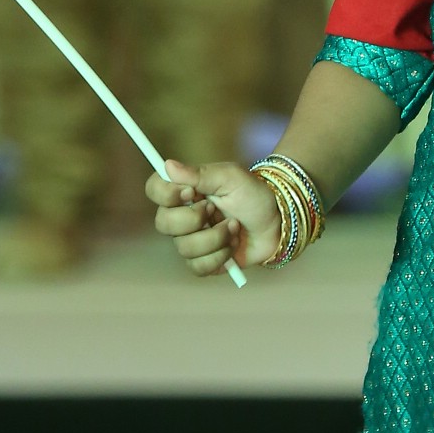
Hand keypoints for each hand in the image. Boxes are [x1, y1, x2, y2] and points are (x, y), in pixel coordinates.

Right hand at [147, 158, 281, 277]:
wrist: (278, 221)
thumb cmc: (254, 194)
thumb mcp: (231, 177)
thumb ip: (199, 173)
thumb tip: (167, 165)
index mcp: (184, 191)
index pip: (154, 190)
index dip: (166, 194)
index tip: (191, 191)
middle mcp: (182, 216)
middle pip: (162, 223)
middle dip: (193, 219)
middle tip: (216, 210)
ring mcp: (192, 240)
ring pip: (183, 248)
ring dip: (214, 237)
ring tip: (234, 226)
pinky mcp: (204, 262)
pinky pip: (198, 267)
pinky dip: (219, 257)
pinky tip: (233, 246)